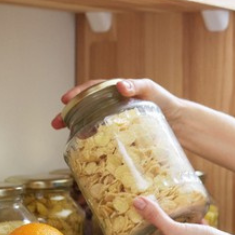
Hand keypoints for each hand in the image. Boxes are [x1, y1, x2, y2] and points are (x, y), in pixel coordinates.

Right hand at [51, 78, 186, 129]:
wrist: (178, 122)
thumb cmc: (164, 101)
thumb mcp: (150, 89)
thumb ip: (136, 85)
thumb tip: (121, 86)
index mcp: (115, 92)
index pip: (91, 89)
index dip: (76, 94)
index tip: (65, 100)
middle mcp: (111, 105)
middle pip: (85, 106)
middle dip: (68, 113)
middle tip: (56, 123)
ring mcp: (114, 120)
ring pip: (90, 122)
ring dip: (76, 127)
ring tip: (66, 136)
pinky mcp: (120, 135)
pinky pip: (102, 136)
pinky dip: (91, 141)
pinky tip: (85, 148)